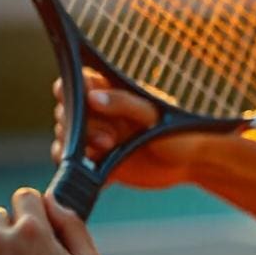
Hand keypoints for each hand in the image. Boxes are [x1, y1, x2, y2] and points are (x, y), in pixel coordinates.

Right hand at [53, 69, 206, 189]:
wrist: (190, 164)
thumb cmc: (177, 130)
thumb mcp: (154, 114)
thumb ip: (124, 103)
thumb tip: (92, 97)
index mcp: (111, 93)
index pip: (76, 83)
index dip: (69, 91)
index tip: (83, 103)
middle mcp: (99, 114)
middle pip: (65, 113)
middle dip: (80, 126)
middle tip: (110, 138)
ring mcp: (96, 138)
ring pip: (65, 139)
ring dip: (78, 147)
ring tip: (108, 150)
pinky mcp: (97, 163)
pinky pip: (72, 165)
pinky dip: (79, 169)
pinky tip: (102, 171)